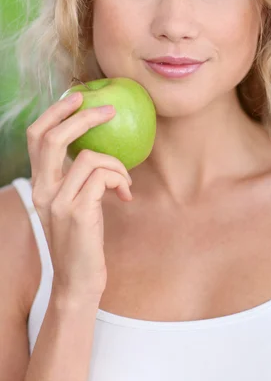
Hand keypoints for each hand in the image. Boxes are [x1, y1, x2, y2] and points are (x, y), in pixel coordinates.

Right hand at [26, 92, 132, 301]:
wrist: (78, 283)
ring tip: (124, 181)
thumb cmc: (82, 242)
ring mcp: (57, 202)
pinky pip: (103, 177)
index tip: (78, 98)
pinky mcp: (77, 213)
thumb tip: (97, 148)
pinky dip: (119, 178)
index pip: (36, 137)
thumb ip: (76, 179)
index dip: (55, 112)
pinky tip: (125, 194)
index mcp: (39, 185)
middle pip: (53, 137)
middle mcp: (42, 191)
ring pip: (89, 157)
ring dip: (116, 163)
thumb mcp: (73, 205)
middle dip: (82, 117)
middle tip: (109, 110)